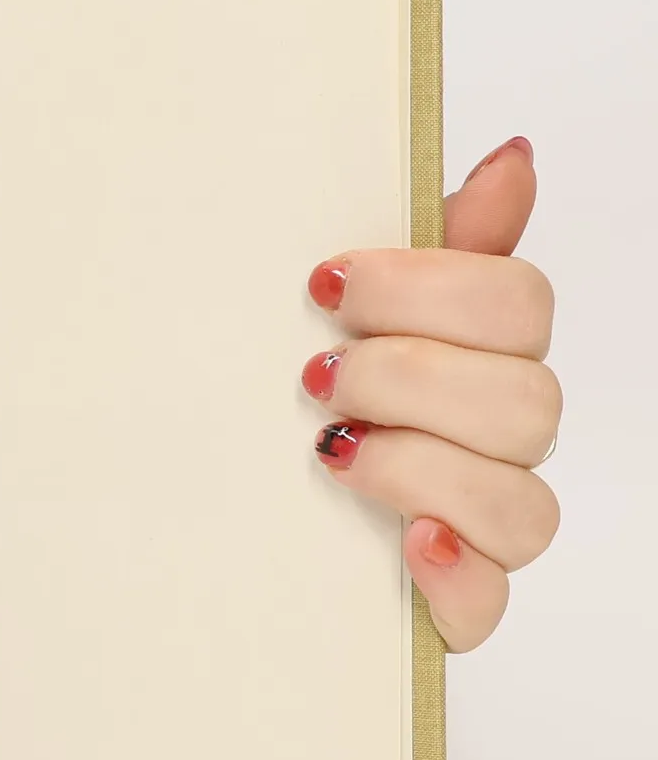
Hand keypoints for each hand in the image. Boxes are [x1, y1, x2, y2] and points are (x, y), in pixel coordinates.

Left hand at [303, 136, 558, 651]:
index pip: (517, 302)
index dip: (425, 287)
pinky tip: (406, 541)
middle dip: (408, 376)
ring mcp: (483, 526)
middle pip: (525, 399)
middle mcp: (497, 440)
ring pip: (521, 501)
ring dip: (417, 464)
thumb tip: (512, 157)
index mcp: (481, 354)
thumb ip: (436, 240)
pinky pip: (490, 598)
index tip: (326, 283)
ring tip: (331, 450)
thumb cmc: (310, 393)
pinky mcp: (454, 602)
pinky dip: (452, 567)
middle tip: (315, 374)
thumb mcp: (350, 309)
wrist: (234, 516)